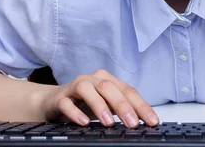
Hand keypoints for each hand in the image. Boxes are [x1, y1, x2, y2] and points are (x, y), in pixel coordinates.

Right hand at [38, 69, 158, 127]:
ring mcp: (74, 87)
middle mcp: (91, 80)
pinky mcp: (59, 98)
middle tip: (132, 123)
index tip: (152, 121)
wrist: (52, 102)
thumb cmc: (83, 104)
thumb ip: (119, 111)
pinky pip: (66, 103)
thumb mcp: (104, 106)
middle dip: (123, 105)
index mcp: (106, 80)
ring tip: (108, 123)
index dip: (141, 105)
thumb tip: (139, 123)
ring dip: (99, 105)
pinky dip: (75, 112)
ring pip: (87, 90)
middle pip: (109, 87)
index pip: (127, 90)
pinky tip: (83, 123)